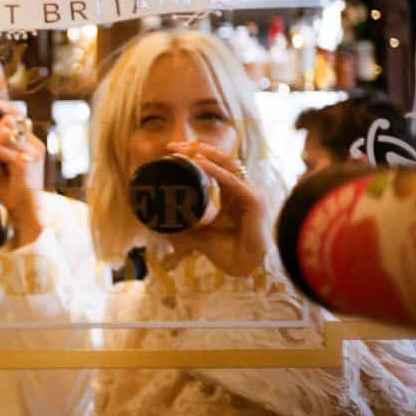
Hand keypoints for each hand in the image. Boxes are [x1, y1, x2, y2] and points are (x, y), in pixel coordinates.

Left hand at [0, 102, 44, 247]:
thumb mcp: (2, 162)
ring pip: (0, 138)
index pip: (17, 115)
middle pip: (5, 125)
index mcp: (33, 142)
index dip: (1, 107)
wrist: (26, 211)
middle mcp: (35, 144)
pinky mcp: (25, 161)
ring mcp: (32, 152)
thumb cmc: (13, 189)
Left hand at [163, 141, 268, 276]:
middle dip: (197, 149)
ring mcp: (250, 193)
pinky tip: (198, 162)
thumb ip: (186, 229)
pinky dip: (214, 170)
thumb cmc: (231, 253)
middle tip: (172, 146)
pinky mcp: (253, 201)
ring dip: (204, 154)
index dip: (197, 156)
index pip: (215, 166)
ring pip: (227, 164)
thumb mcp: (201, 236)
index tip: (172, 151)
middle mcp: (243, 189)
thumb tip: (162, 226)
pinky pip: (231, 181)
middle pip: (221, 160)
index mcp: (233, 194)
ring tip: (183, 150)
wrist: (248, 270)